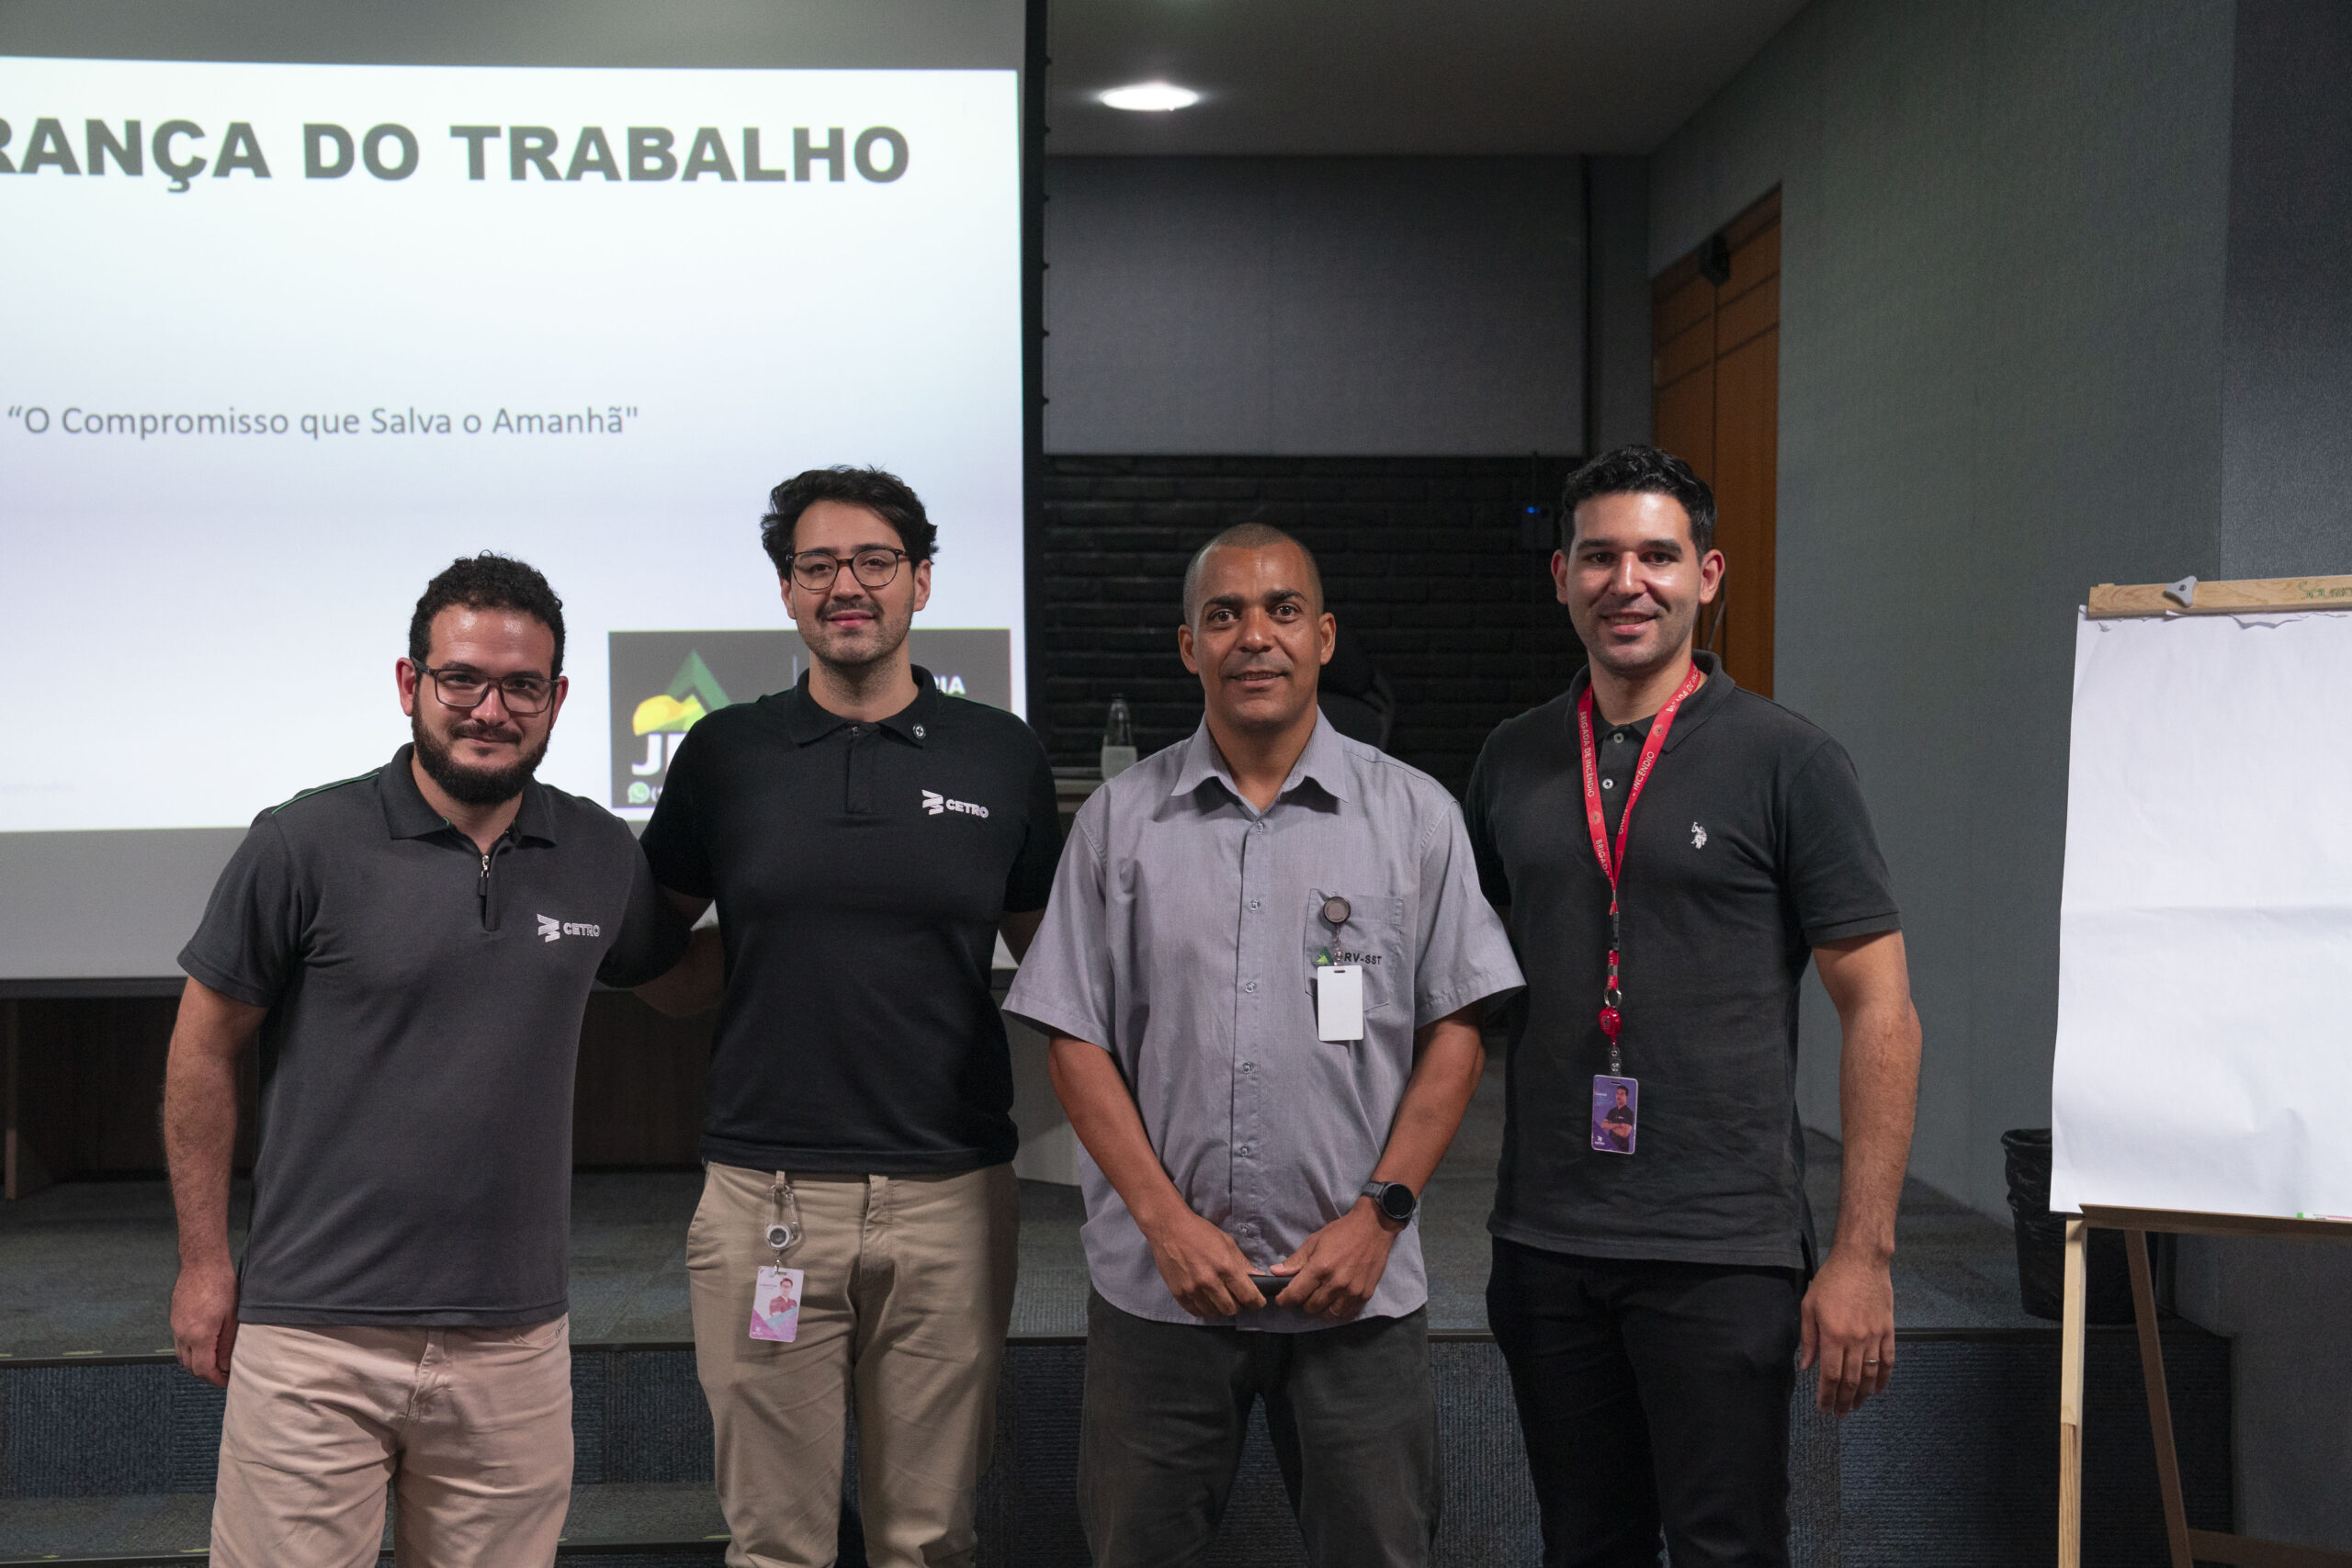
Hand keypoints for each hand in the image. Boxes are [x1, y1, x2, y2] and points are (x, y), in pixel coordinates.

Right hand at [172, 1257, 239, 1387]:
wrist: (201, 1263)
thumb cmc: (221, 1285)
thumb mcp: (233, 1316)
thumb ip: (228, 1344)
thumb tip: (227, 1365)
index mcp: (198, 1336)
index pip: (203, 1370)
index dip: (216, 1380)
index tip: (228, 1381)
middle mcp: (183, 1335)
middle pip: (190, 1367)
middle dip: (207, 1374)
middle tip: (224, 1373)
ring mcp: (176, 1327)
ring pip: (182, 1357)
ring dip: (197, 1363)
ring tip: (216, 1360)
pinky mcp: (175, 1320)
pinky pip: (179, 1344)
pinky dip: (191, 1350)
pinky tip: (205, 1344)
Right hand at [1140, 1207, 1262, 1318]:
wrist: (1169, 1228)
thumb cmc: (1200, 1232)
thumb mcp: (1227, 1243)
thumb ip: (1242, 1263)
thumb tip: (1259, 1277)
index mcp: (1225, 1266)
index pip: (1248, 1296)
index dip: (1257, 1302)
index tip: (1257, 1302)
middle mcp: (1209, 1281)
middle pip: (1231, 1309)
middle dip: (1238, 1305)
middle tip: (1236, 1297)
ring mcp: (1192, 1289)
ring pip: (1214, 1313)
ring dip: (1220, 1308)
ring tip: (1219, 1297)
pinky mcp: (1178, 1293)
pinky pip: (1196, 1312)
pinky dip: (1204, 1308)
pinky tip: (1205, 1299)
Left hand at [1271, 1200, 1400, 1320]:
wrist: (1374, 1228)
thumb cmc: (1341, 1232)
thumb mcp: (1314, 1241)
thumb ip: (1295, 1260)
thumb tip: (1274, 1272)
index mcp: (1320, 1267)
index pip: (1295, 1294)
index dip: (1284, 1300)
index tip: (1282, 1300)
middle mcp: (1336, 1283)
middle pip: (1310, 1308)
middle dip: (1303, 1302)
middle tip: (1305, 1293)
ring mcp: (1352, 1291)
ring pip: (1328, 1315)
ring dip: (1320, 1309)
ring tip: (1320, 1298)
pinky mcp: (1365, 1296)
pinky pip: (1346, 1315)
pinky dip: (1337, 1312)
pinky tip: (1334, 1302)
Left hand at [1800, 1250, 1893, 1415]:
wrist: (1861, 1262)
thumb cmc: (1831, 1281)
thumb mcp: (1809, 1306)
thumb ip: (1808, 1339)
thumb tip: (1806, 1366)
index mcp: (1833, 1336)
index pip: (1830, 1375)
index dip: (1827, 1395)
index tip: (1823, 1408)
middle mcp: (1855, 1340)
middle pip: (1851, 1380)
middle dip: (1844, 1401)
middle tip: (1840, 1414)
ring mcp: (1874, 1337)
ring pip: (1870, 1375)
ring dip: (1863, 1395)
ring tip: (1856, 1407)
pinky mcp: (1888, 1331)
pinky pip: (1888, 1360)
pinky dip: (1884, 1378)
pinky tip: (1879, 1390)